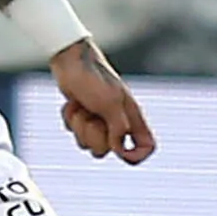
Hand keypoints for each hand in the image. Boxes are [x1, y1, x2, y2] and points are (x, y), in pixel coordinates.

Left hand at [51, 38, 156, 163]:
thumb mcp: (109, 103)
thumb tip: (120, 150)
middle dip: (94, 135)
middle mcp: (117, 120)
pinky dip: (70, 118)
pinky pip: (74, 132)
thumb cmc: (93, 77)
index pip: (146, 146)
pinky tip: (73, 102)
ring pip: (88, 143)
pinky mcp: (82, 115)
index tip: (120, 152)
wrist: (69, 59)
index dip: (137, 156)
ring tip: (82, 105)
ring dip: (79, 126)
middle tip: (92, 116)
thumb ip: (118, 129)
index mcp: (131, 117)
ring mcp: (99, 119)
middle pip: (108, 150)